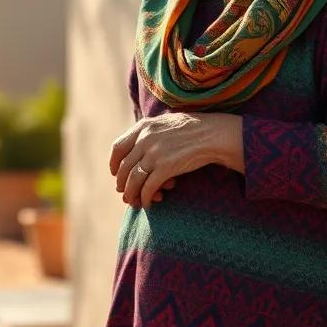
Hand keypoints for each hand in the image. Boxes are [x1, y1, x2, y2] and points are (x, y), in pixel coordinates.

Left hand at [109, 112, 241, 208]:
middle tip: (124, 192)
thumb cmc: (192, 129)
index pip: (118, 147)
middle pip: (123, 167)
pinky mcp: (165, 168)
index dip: (114, 164)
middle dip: (122, 183)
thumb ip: (148, 133)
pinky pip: (148, 188)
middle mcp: (144, 139)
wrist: (212, 134)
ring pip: (132, 180)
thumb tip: (137, 148)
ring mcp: (154, 154)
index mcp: (143, 126)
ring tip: (133, 202)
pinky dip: (146, 198)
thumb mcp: (165, 123)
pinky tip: (149, 204)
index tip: (115, 173)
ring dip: (131, 194)